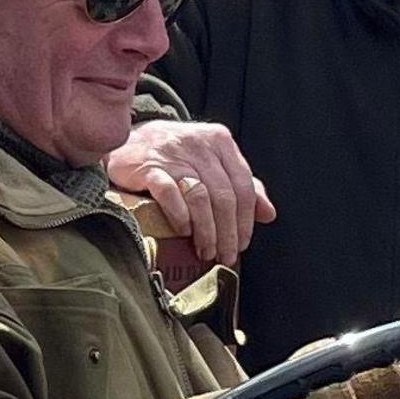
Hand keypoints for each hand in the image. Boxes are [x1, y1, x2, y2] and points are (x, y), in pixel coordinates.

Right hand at [108, 120, 273, 270]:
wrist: (130, 144)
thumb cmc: (175, 157)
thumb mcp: (211, 163)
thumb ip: (240, 185)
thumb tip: (269, 214)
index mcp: (220, 142)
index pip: (244, 186)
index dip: (245, 220)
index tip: (242, 244)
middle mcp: (200, 145)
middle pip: (224, 196)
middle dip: (227, 232)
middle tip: (225, 256)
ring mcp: (173, 155)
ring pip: (201, 198)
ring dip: (206, 230)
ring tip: (206, 251)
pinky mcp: (149, 167)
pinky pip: (170, 194)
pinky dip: (180, 216)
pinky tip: (184, 231)